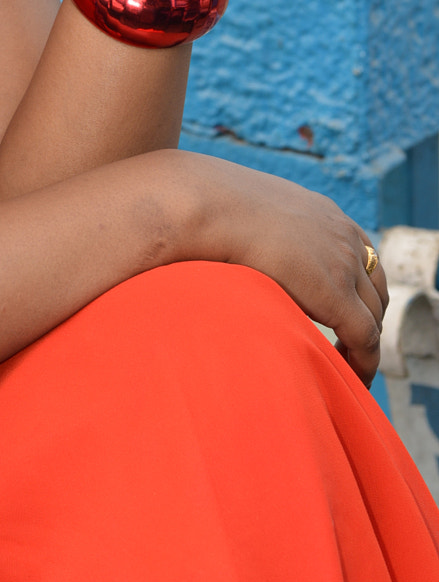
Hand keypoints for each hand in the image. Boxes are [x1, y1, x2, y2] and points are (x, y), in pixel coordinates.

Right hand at [174, 152, 388, 384]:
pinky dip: (364, 361)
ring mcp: (344, 263)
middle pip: (374, 287)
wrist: (206, 205)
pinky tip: (351, 376)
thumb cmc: (208, 208)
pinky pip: (366, 338)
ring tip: (346, 364)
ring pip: (374, 315)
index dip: (357, 290)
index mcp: (324, 213)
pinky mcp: (336, 294)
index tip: (344, 314)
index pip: (360, 256)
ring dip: (364, 340)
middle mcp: (342, 235)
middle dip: (366, 317)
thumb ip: (257, 231)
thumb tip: (237, 244)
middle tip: (348, 344)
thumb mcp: (247, 214)